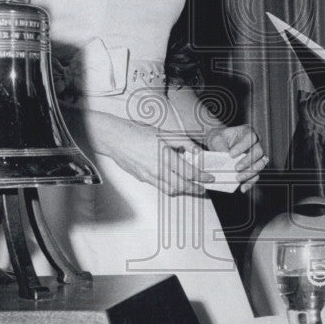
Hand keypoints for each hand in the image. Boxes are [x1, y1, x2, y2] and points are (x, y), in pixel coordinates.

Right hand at [73, 108, 214, 195]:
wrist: (115, 138)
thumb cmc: (138, 132)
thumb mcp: (164, 133)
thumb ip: (183, 142)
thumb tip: (197, 151)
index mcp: (165, 156)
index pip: (189, 171)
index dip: (202, 177)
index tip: (209, 179)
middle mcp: (158, 169)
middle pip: (182, 185)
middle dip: (195, 189)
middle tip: (203, 189)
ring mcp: (149, 176)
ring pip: (171, 190)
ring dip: (183, 191)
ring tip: (191, 188)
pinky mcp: (142, 178)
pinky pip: (160, 186)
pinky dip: (170, 187)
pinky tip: (175, 183)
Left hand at [205, 124, 267, 193]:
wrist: (219, 145)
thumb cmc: (218, 139)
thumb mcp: (215, 138)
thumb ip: (219, 144)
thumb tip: (225, 155)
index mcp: (247, 132)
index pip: (251, 137)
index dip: (243, 146)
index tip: (231, 155)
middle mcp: (255, 143)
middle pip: (259, 152)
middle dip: (248, 161)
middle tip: (236, 168)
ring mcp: (257, 156)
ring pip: (261, 164)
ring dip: (250, 173)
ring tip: (237, 178)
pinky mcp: (254, 167)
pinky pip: (256, 176)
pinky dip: (250, 183)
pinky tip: (242, 188)